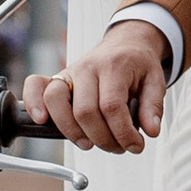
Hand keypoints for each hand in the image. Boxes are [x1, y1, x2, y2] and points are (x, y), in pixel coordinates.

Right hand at [25, 21, 170, 154]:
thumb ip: (153, 106)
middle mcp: (88, 68)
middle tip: (117, 146)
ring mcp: (69, 71)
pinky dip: (33, 103)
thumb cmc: (138, 64)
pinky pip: (35, 86)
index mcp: (114, 66)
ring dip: (72, 131)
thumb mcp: (156, 80)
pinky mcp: (57, 78)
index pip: (112, 106)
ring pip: (57, 101)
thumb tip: (151, 131)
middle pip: (85, 111)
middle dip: (102, 138)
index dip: (122, 133)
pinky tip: (42, 120)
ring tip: (89, 143)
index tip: (135, 145)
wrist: (126, 43)